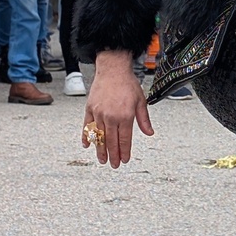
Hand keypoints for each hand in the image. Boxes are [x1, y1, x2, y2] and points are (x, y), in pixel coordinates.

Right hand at [82, 50, 153, 167]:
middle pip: (111, 141)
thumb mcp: (141, 101)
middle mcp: (111, 117)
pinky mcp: (90, 109)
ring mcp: (98, 114)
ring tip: (102, 160)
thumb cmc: (128, 84)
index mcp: (125, 116)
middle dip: (113, 155)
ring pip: (99, 137)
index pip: (124, 139)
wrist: (113, 70)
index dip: (124, 151)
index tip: (125, 160)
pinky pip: (87, 126)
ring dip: (100, 150)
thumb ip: (144, 119)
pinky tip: (87, 145)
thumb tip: (149, 133)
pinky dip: (86, 137)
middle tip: (114, 165)